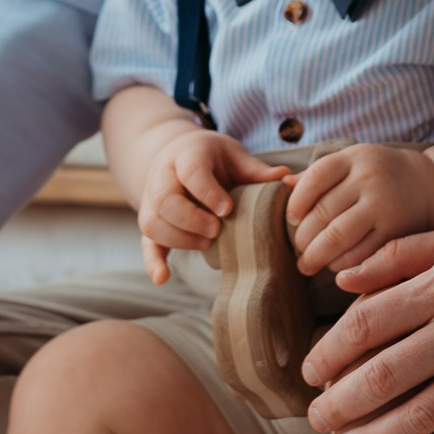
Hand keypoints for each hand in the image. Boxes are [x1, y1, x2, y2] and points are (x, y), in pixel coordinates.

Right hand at [135, 127, 290, 282]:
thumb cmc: (213, 159)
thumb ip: (256, 171)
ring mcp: (152, 200)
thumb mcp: (234, 156)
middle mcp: (163, 176)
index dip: (207, 191)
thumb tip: (287, 179)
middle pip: (165, 200)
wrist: (178, 157)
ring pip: (153, 222)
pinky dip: (152, 261)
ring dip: (179, 239)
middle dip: (191, 219)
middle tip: (217, 230)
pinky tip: (164, 278)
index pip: (191, 171)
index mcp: (187, 154)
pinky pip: (145, 242)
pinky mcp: (151, 221)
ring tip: (208, 244)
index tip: (227, 209)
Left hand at [286, 141, 433, 276]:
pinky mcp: (396, 231)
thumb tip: (280, 184)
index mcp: (354, 158)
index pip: (314, 179)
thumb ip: (318, 175)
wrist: (430, 185)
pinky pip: (359, 254)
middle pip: (322, 213)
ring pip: (337, 238)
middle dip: (303, 238)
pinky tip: (333, 266)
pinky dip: (340, 265)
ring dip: (316, 256)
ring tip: (308, 263)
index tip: (292, 219)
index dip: (296, 203)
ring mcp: (384, 206)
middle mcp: (369, 179)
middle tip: (298, 250)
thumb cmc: (379, 175)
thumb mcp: (352, 162)